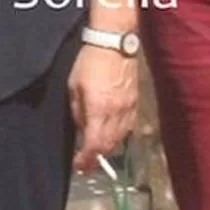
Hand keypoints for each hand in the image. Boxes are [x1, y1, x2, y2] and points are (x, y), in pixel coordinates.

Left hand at [67, 45, 140, 172]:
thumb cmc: (89, 62)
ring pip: (120, 139)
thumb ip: (78, 112)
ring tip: (97, 151)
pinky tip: (111, 136)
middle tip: (86, 164)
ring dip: (108, 149)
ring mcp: (129, 109)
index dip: (86, 159)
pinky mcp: (135, 103)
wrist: (114, 44)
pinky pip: (128, 128)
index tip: (79, 166)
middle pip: (109, 146)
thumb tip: (82, 130)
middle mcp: (116, 113)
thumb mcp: (74, 87)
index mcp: (99, 109)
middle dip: (96, 158)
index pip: (94, 145)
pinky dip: (118, 137)